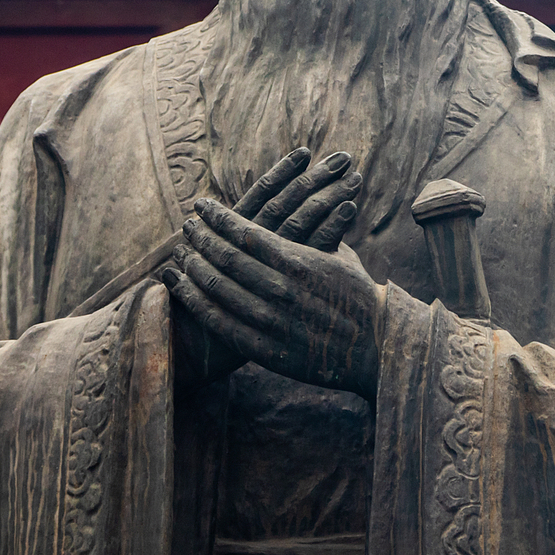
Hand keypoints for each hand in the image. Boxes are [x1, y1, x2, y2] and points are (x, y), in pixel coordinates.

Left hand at [164, 183, 383, 398]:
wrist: (375, 346)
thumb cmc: (359, 296)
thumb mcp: (339, 256)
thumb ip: (314, 235)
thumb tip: (303, 212)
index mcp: (299, 261)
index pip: (246, 233)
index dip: (219, 218)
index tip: (202, 205)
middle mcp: (280, 288)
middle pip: (225, 257)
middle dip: (201, 237)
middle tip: (186, 225)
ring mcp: (270, 320)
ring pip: (217, 287)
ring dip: (193, 266)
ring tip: (179, 253)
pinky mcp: (264, 348)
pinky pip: (219, 322)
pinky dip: (194, 301)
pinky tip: (181, 286)